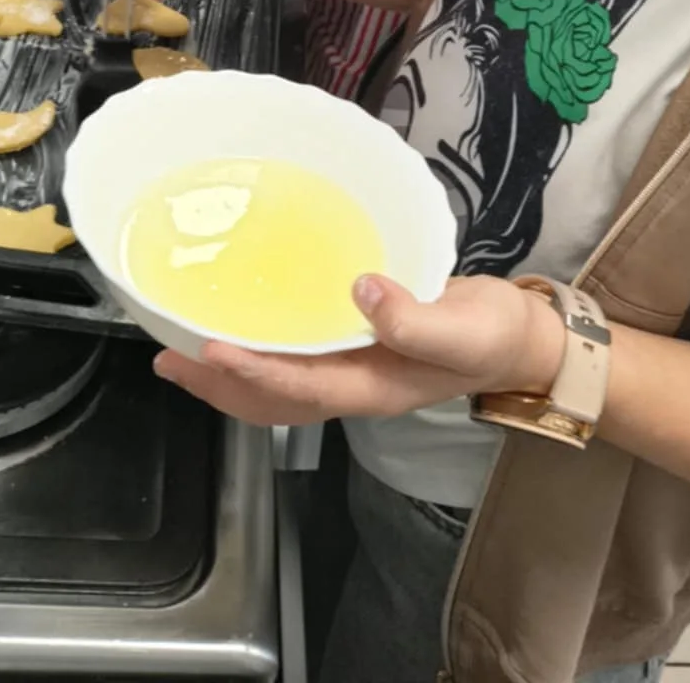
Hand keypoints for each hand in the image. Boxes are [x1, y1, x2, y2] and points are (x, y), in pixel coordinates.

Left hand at [153, 275, 564, 426]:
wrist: (520, 340)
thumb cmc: (495, 334)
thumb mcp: (465, 326)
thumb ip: (416, 317)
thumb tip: (361, 289)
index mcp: (375, 387)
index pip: (301, 388)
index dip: (254, 373)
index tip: (212, 350)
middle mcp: (353, 385)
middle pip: (272, 399)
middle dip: (219, 385)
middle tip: (169, 358)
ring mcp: (351, 371)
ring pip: (275, 385)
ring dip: (226, 374)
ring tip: (182, 353)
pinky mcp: (353, 347)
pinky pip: (291, 360)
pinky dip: (256, 353)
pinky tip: (239, 332)